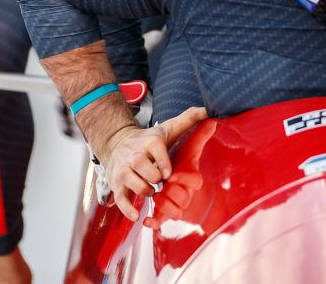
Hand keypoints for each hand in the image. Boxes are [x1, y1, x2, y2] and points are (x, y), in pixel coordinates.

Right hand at [102, 106, 206, 220]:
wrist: (116, 143)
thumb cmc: (149, 139)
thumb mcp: (169, 128)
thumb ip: (189, 119)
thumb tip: (209, 109)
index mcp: (150, 142)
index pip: (157, 149)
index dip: (164, 162)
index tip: (169, 173)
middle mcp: (135, 155)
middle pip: (145, 169)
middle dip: (155, 178)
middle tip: (160, 181)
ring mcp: (124, 171)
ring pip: (135, 184)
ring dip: (146, 191)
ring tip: (152, 191)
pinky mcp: (116, 184)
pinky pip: (121, 200)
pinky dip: (128, 209)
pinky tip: (137, 216)